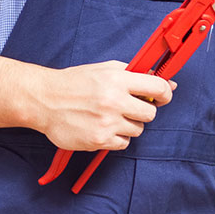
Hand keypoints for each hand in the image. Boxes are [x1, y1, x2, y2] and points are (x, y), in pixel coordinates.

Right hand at [26, 61, 175, 150]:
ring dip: (128, 125)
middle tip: (128, 107)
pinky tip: (103, 127)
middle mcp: (114, 101)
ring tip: (109, 117)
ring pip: (138, 130)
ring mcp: (107, 122)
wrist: (44, 100)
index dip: (165, 93)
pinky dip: (116, 137)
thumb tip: (169, 84)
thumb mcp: (105, 70)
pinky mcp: (99, 140)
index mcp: (117, 79)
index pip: (158, 87)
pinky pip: (123, 143)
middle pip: (151, 114)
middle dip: (142, 111)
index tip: (162, 96)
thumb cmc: (75, 83)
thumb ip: (136, 74)